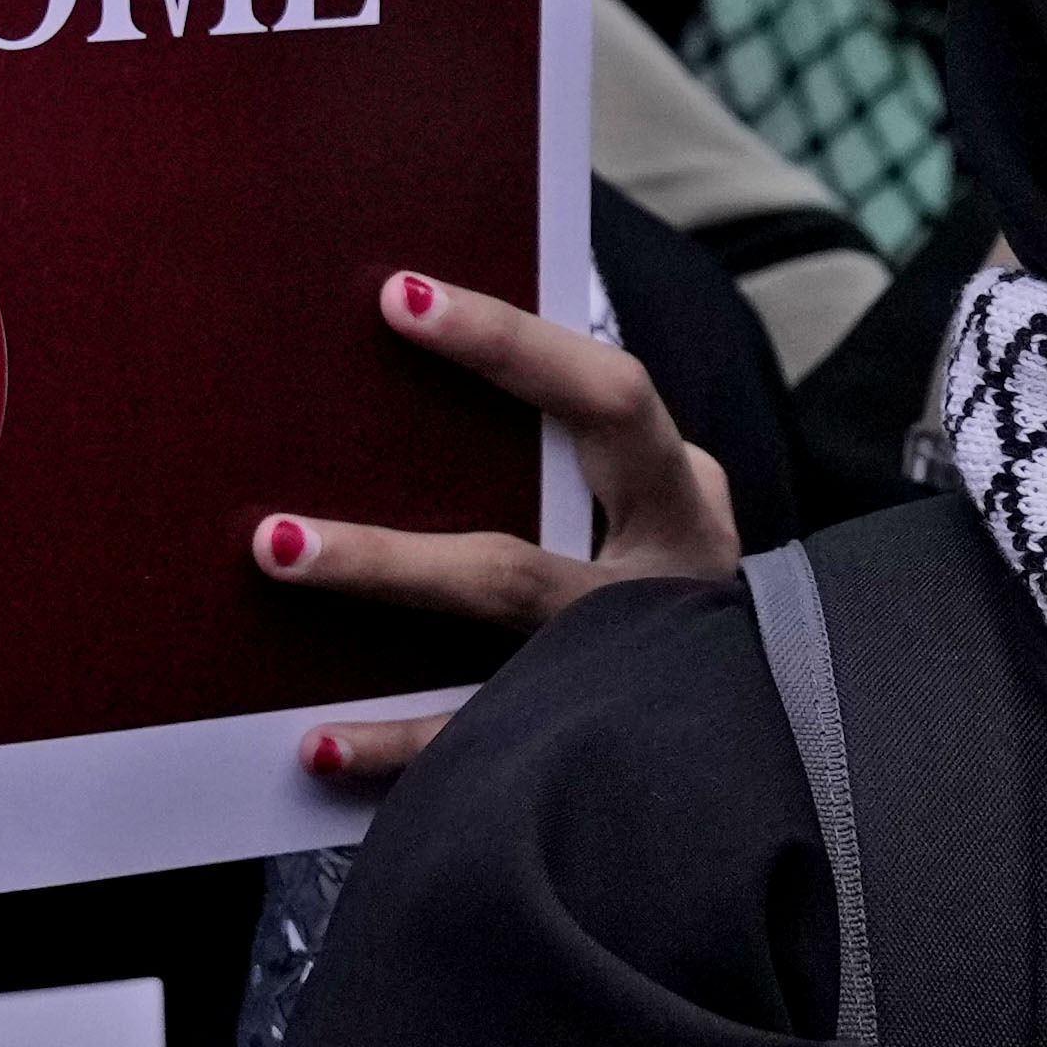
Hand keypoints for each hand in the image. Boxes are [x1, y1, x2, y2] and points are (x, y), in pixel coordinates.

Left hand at [273, 270, 741, 786]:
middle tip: (272, 537)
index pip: (608, 401)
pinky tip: (316, 744)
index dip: (509, 346)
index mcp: (678, 497)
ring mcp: (619, 676)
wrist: (774, 703)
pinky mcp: (583, 741)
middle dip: (392, 557)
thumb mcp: (646, 487)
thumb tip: (417, 323)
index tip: (401, 299)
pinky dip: (394, 747)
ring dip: (385, 613)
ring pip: (489, 651)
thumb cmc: (665, 550)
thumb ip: (571, 432)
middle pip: (516, 568)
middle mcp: (657, 588)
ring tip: (282, 582)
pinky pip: (480, 743)